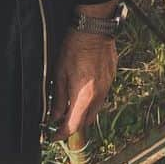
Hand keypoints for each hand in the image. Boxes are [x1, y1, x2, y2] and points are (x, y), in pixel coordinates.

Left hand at [50, 18, 117, 140]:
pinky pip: (101, 96)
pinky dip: (91, 100)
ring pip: (95, 110)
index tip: (53, 136)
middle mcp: (98, 95)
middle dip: (73, 125)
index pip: (73, 126)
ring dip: (83, 113)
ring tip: (70, 106)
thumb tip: (54, 116)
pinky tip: (82, 91)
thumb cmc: (74, 47)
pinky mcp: (111, 78)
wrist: (93, 28)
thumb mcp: (59, 74)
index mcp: (84, 96)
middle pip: (86, 121)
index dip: (61, 134)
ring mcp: (107, 87)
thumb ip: (57, 99)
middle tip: (60, 122)